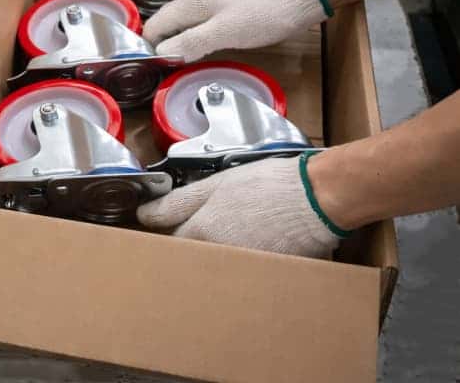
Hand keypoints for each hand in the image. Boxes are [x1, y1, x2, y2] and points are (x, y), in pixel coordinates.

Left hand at [136, 156, 341, 257]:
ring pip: (212, 271)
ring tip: (231, 240)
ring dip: (210, 262)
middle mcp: (216, 260)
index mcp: (201, 235)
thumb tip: (146, 214)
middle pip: (189, 262)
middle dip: (185, 254)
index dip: (161, 238)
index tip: (158, 233)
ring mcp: (240, 273)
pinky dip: (237, 267)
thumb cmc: (269, 186)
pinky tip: (251, 248)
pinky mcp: (262, 279)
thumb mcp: (216, 184)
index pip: (167, 247)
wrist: (318, 198)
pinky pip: (239, 277)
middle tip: (197, 236)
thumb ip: (177, 201)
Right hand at [143, 0, 329, 61]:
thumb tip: (161, 53)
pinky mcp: (228, 5)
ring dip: (178, 41)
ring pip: (184, 22)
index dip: (150, 46)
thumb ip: (190, 42)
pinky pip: (200, 22)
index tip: (155, 67)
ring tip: (181, 62)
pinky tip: (204, 48)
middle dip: (161, 44)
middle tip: (166, 69)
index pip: (154, 24)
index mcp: (191, 2)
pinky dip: (195, 36)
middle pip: (167, 22)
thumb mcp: (223, 33)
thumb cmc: (264, 13)